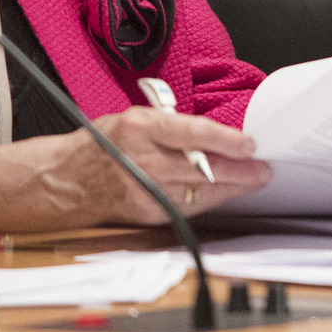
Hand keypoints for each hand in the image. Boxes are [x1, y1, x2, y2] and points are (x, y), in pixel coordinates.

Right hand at [0, 109, 269, 232]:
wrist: (68, 179)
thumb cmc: (106, 142)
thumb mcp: (135, 119)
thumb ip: (173, 126)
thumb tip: (218, 134)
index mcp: (138, 128)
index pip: (190, 133)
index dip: (224, 141)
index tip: (249, 144)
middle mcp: (140, 160)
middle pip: (200, 169)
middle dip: (239, 171)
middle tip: (263, 169)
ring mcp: (142, 190)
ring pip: (198, 192)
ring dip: (231, 188)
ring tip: (253, 179)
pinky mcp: (146, 212)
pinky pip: (187, 207)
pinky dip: (208, 199)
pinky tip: (224, 193)